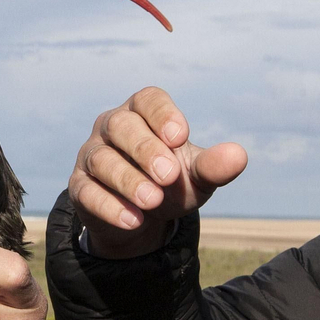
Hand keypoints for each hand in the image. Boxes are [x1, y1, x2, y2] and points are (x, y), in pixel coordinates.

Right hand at [68, 86, 247, 258]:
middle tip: (168, 176)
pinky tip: (134, 220)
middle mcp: (112, 127)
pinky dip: (110, 206)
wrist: (141, 218)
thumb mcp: (196, 176)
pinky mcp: (79, 187)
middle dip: (145, 149)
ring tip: (153, 201)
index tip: (180, 136)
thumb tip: (239, 156)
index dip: (162, 114)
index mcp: (142, 113)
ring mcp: (91, 156)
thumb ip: (214, 166)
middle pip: (121, 126)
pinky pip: (87, 191)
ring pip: (102, 159)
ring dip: (128, 180)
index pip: (148, 100)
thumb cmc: (170, 183)